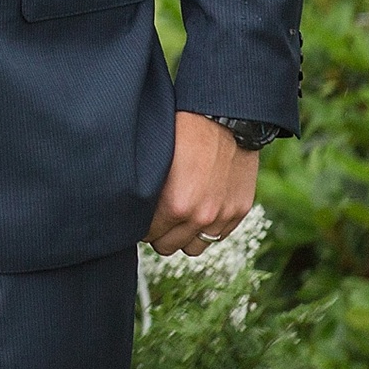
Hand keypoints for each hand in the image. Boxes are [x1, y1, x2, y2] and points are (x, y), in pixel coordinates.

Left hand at [144, 112, 260, 254]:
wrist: (224, 119)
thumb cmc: (183, 132)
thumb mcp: (155, 161)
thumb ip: (147, 190)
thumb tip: (129, 207)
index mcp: (174, 204)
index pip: (146, 234)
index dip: (140, 224)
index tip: (139, 215)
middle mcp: (199, 216)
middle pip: (167, 246)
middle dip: (159, 232)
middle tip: (156, 216)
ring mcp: (222, 216)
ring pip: (193, 248)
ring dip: (184, 236)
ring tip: (177, 217)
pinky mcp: (239, 211)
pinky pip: (218, 237)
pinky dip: (207, 228)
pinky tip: (198, 211)